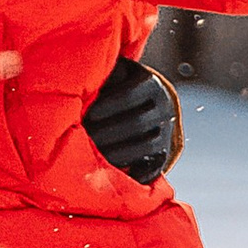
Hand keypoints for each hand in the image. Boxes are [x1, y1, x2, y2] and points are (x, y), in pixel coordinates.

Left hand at [82, 51, 181, 182]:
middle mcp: (164, 107)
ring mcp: (167, 131)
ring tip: (94, 157)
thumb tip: (81, 85)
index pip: (130, 94)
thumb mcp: (114, 75)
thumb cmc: (118, 86)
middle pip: (138, 123)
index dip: (108, 105)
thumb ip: (103, 77)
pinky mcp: (165, 152)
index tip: (88, 114)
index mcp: (151, 83)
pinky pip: (153, 165)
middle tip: (86, 139)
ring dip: (118, 153)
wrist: (147, 104)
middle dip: (108, 133)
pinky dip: (135, 172)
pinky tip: (114, 173)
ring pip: (146, 146)